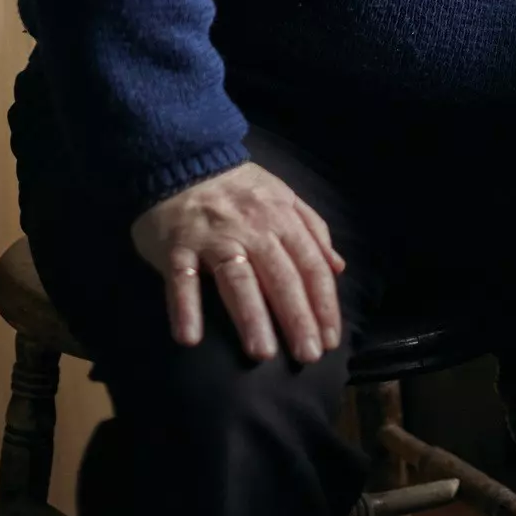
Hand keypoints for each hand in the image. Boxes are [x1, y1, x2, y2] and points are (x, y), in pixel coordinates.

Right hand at [131, 160, 345, 364]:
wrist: (184, 158)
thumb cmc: (239, 187)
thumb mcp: (283, 197)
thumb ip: (312, 230)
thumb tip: (338, 266)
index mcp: (281, 217)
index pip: (310, 265)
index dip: (323, 303)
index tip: (330, 340)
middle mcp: (252, 228)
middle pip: (280, 277)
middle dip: (296, 318)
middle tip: (307, 356)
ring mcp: (213, 237)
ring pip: (237, 279)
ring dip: (250, 316)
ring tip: (262, 352)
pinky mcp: (177, 245)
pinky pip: (182, 278)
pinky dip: (184, 306)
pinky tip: (190, 337)